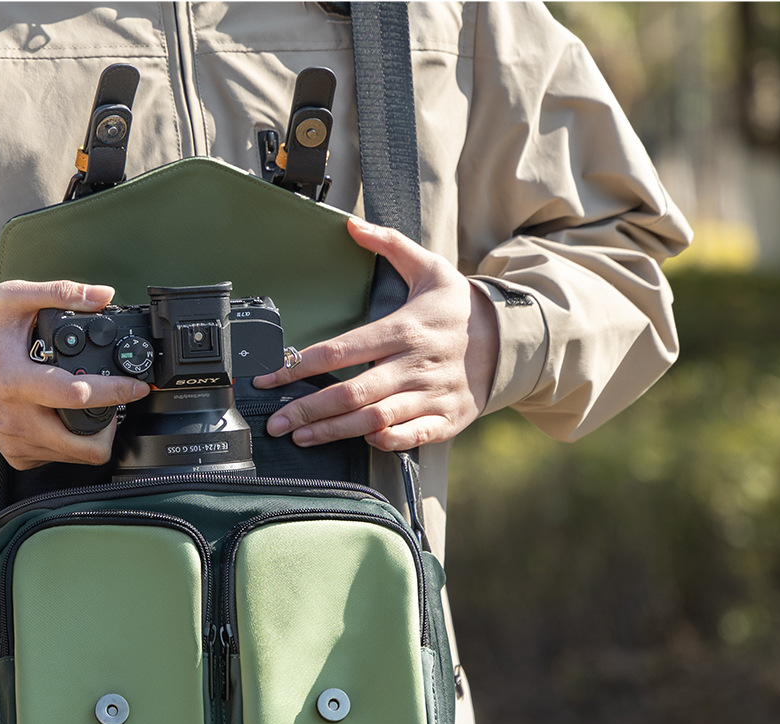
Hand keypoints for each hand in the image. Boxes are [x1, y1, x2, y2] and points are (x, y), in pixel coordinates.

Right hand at [0, 279, 150, 469]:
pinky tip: (62, 419)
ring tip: (85, 408)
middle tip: (111, 405)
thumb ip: (60, 292)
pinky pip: (58, 459)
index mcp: (18, 381)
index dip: (115, 392)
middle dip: (110, 427)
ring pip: (75, 456)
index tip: (137, 387)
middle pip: (83, 446)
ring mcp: (15, 441)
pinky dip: (69, 443)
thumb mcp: (13, 298)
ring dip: (91, 435)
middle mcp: (16, 418)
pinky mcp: (16, 455)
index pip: (77, 396)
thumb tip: (102, 295)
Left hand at [254, 218, 499, 450]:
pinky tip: (361, 442)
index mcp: (403, 329)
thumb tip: (352, 225)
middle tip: (274, 422)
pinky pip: (412, 437)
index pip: (341, 350)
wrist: (510, 339)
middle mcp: (414, 365)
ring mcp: (431, 395)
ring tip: (300, 437)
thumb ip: (389, 245)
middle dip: (308, 409)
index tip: (269, 378)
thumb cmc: (457, 308)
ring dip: (334, 431)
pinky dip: (386, 442)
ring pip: (375, 419)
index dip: (300, 365)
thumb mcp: (430, 268)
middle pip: (352, 392)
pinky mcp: (446, 419)